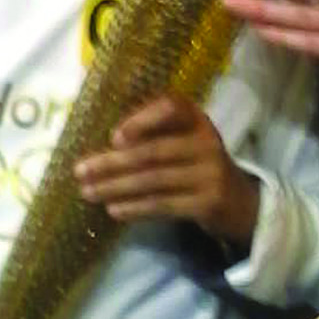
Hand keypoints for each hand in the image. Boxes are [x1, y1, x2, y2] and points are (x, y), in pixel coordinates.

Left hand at [73, 92, 259, 249]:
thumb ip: (152, 133)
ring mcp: (210, 174)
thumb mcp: (183, 138)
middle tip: (80, 171)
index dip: (142, 120)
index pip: (171, 108)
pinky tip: (114, 209)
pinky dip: (135, 208)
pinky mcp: (208, 203)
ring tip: (88, 192)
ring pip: (154, 181)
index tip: (114, 137)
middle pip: (153, 152)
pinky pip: (163, 205)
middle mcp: (206, 142)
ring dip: (116, 188)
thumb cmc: (195, 162)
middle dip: (112, 163)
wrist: (237, 199)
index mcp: (196, 118)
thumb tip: (101, 145)